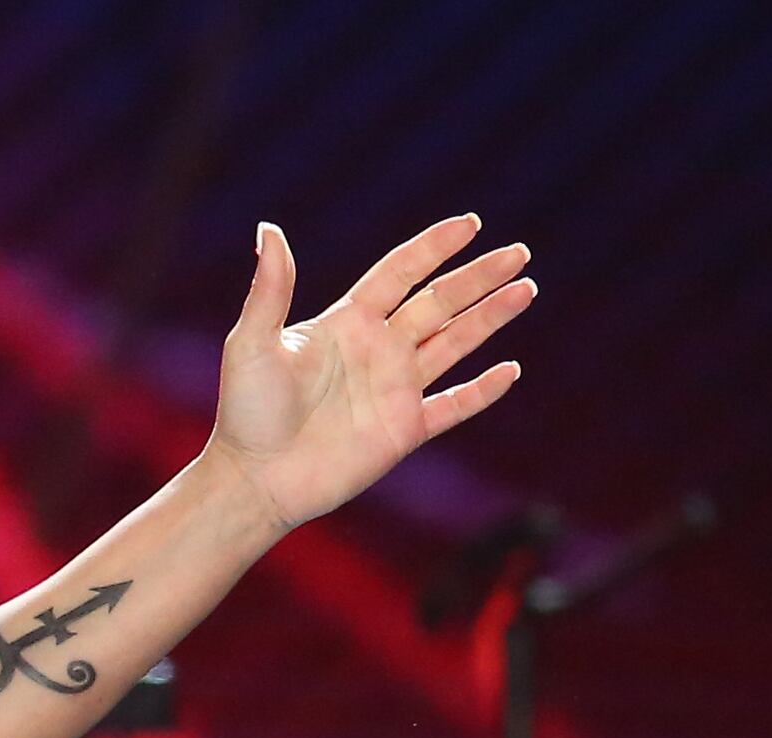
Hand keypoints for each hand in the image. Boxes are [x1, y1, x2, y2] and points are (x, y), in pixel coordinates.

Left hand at [205, 215, 532, 533]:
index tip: (470, 224)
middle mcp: (377, 350)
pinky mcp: (403, 431)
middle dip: (479, 277)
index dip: (434, 248)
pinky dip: (482, 390)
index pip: (400, 273)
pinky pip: (453, 406)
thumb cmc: (245, 412)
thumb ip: (270, 288)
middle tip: (518, 252)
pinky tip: (510, 370)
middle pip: (440, 302)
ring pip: (455, 343)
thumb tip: (269, 228)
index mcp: (347, 323)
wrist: (254, 480)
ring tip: (526, 288)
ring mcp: (394, 390)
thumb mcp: (253, 343)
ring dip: (491, 317)